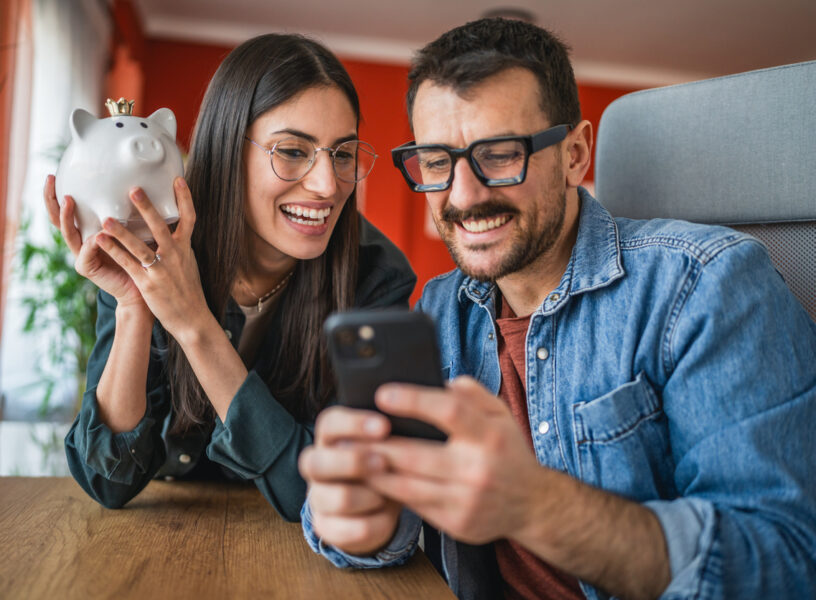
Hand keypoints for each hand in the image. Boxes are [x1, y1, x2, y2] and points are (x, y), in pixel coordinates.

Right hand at [44, 175, 144, 308]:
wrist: (142, 285)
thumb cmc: (141, 254)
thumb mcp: (135, 228)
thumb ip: (131, 211)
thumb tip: (140, 183)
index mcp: (90, 229)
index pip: (69, 209)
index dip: (60, 193)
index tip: (55, 173)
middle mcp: (82, 240)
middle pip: (59, 219)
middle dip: (52, 199)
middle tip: (50, 180)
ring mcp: (82, 254)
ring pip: (68, 233)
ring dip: (67, 217)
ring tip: (69, 201)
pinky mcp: (88, 268)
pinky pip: (85, 253)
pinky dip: (90, 244)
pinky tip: (96, 235)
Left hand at [94, 178, 210, 339]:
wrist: (191, 317)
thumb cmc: (188, 290)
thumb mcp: (188, 262)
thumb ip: (179, 244)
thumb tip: (173, 227)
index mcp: (185, 248)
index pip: (189, 218)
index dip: (185, 198)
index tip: (178, 178)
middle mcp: (175, 256)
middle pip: (161, 227)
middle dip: (147, 208)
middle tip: (134, 189)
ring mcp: (161, 270)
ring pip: (140, 247)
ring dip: (122, 232)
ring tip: (106, 218)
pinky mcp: (148, 283)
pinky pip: (128, 264)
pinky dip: (114, 251)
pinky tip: (99, 241)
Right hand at [298, 406, 402, 554]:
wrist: (375, 505)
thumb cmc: (381, 465)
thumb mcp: (384, 446)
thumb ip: (387, 436)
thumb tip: (408, 421)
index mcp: (329, 438)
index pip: (329, 423)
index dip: (354, 424)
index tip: (385, 426)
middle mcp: (316, 466)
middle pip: (316, 462)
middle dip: (353, 462)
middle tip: (383, 462)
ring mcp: (318, 498)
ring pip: (337, 498)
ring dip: (369, 496)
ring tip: (389, 493)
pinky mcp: (326, 527)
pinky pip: (351, 528)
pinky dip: (376, 522)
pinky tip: (386, 513)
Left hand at [367, 376, 543, 544]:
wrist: (532, 505)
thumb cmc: (508, 453)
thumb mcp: (502, 416)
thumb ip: (475, 394)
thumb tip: (445, 382)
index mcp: (490, 436)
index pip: (448, 412)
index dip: (413, 401)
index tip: (383, 393)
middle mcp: (478, 469)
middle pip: (417, 454)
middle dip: (378, 443)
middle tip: (349, 430)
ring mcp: (466, 499)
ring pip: (408, 485)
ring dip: (375, 470)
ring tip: (351, 456)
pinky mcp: (456, 523)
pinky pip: (415, 505)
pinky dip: (390, 491)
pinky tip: (372, 478)